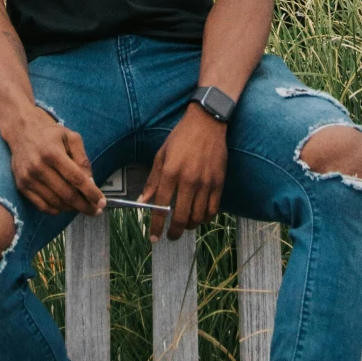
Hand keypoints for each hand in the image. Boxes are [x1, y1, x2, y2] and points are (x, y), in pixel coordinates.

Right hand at [4, 105, 103, 216]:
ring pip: (55, 202)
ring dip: (72, 209)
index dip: (91, 193)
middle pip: (67, 194)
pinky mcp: (22, 186)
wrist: (21, 131)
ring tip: (82, 206)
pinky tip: (66, 206)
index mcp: (53, 153)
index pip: (76, 178)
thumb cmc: (50, 134)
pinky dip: (57, 210)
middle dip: (84, 205)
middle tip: (96, 210)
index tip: (102, 202)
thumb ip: (82, 158)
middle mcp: (39, 167)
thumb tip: (91, 182)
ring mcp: (28, 178)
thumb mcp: (71, 137)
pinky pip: (42, 206)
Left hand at [142, 106, 227, 242]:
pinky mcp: (219, 182)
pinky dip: (206, 218)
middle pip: (182, 217)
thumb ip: (152, 181)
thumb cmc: (181, 137)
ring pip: (198, 217)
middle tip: (170, 236)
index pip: (162, 207)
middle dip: (174, 232)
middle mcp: (189, 180)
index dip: (157, 226)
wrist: (207, 123)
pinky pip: (214, 209)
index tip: (154, 238)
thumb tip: (142, 202)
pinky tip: (200, 217)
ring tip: (184, 225)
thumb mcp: (161, 155)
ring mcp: (206, 182)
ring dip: (190, 226)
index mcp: (171, 172)